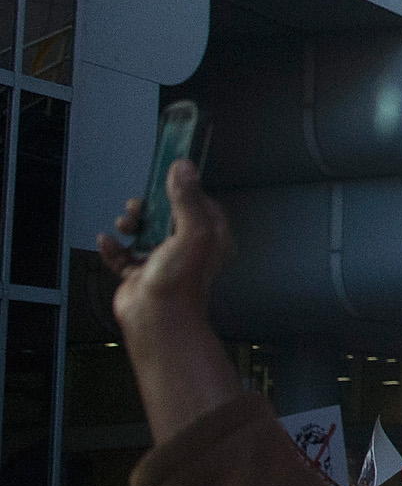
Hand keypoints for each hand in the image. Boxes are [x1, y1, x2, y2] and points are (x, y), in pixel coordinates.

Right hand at [95, 161, 242, 451]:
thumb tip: (183, 166)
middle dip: (152, 207)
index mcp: (210, 238)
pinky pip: (124, 256)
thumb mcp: (191, 231)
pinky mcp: (141, 275)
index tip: (167, 175)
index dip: (184, 190)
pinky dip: (114, 248)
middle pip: (169, 216)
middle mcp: (189, 249)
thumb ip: (187, 198)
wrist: (157, 319)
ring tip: (125, 224)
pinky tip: (107, 241)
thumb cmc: (180, 278)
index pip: (200, 205)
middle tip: (138, 206)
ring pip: (146, 233)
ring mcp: (163, 262)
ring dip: (133, 224)